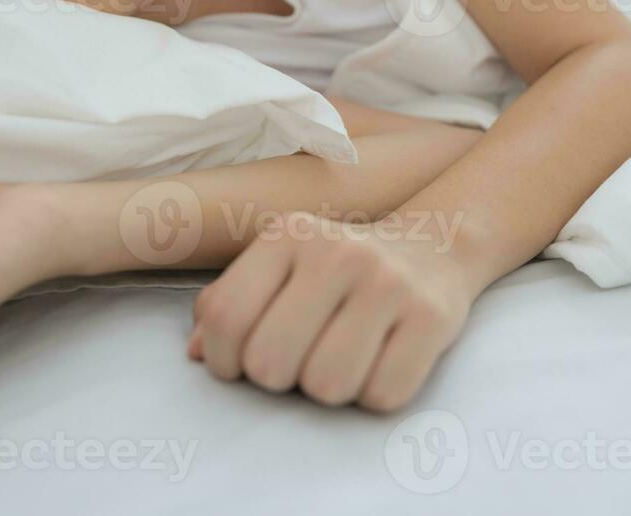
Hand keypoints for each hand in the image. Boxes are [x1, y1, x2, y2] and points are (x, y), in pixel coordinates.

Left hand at [187, 210, 480, 411]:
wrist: (433, 246)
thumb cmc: (338, 269)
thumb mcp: (278, 265)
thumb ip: (229, 302)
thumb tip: (197, 353)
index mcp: (288, 236)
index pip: (226, 318)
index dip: (224, 360)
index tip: (242, 364)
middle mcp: (336, 253)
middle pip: (271, 363)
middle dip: (280, 379)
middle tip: (301, 360)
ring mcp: (387, 283)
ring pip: (326, 386)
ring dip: (329, 389)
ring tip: (342, 359)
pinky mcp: (431, 316)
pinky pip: (382, 395)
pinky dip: (374, 394)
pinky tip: (380, 362)